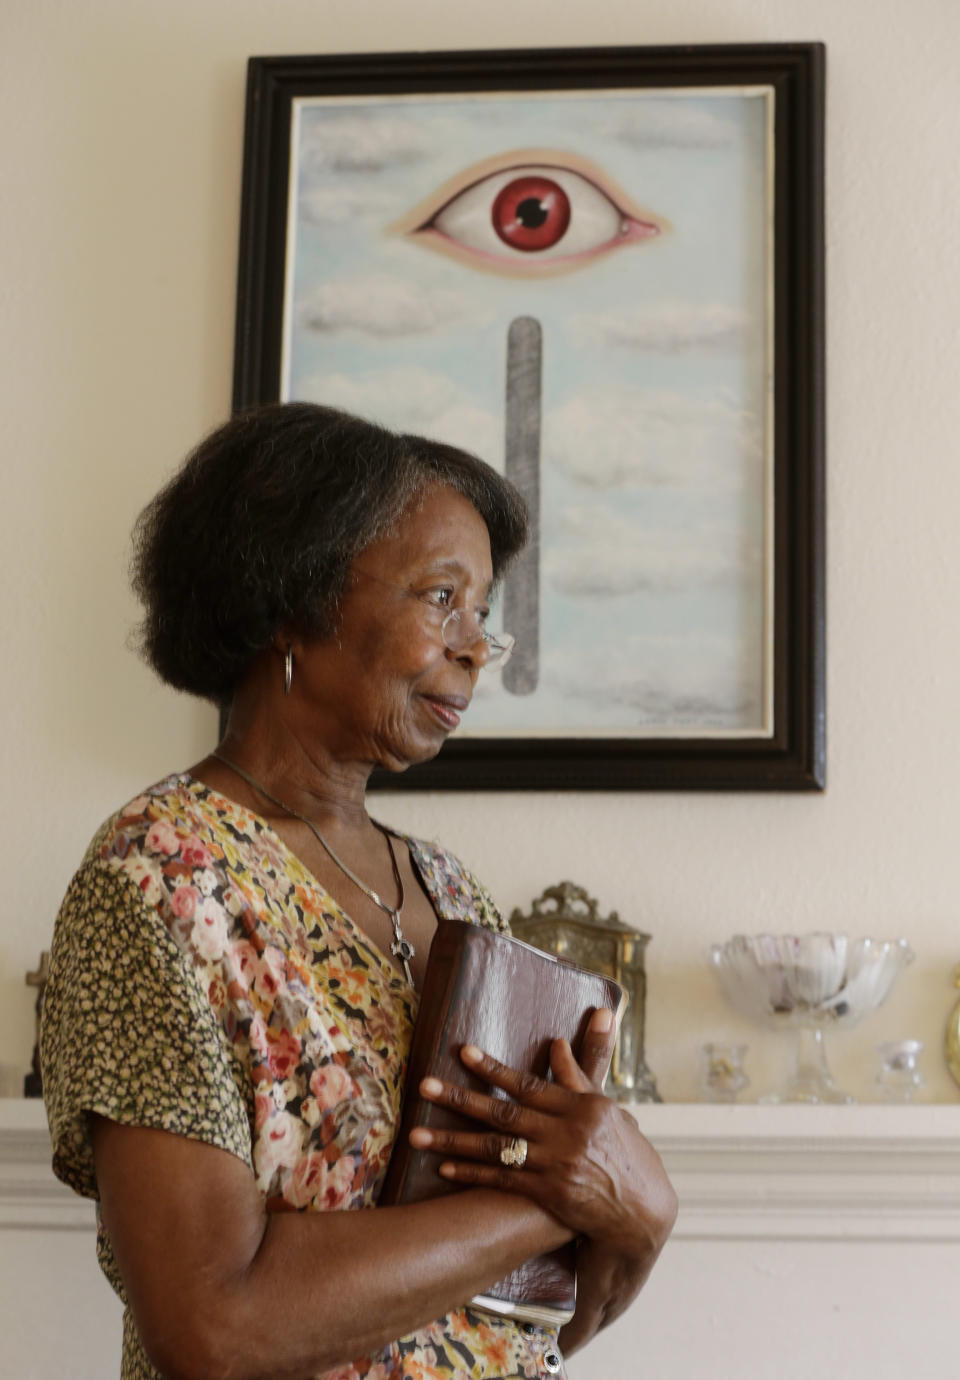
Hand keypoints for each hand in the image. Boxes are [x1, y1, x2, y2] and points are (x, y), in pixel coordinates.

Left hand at [411, 1009, 676, 1260]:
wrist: (640, 1210)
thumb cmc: (624, 1152)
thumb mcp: (605, 1110)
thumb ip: (576, 1077)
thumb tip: (555, 1041)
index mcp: (582, 1107)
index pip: (529, 1083)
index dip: (494, 1069)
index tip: (463, 1052)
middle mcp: (567, 1133)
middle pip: (503, 1113)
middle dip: (460, 1098)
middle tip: (424, 1084)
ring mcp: (556, 1165)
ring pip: (495, 1148)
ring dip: (452, 1139)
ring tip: (416, 1133)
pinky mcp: (548, 1194)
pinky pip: (502, 1180)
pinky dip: (471, 1172)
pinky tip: (443, 1166)